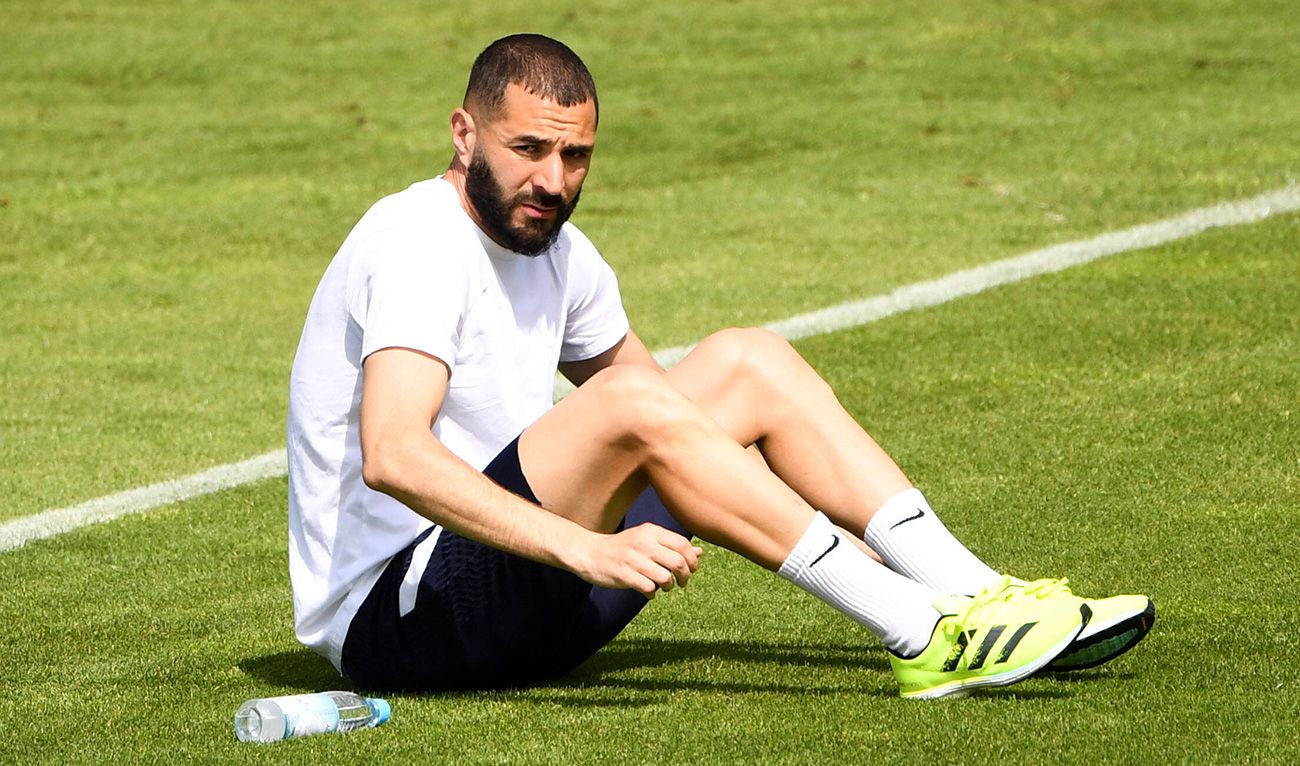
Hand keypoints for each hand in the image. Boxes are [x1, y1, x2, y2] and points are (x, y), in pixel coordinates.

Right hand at [574, 523, 703, 597]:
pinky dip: (652, 594)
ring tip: (663, 587)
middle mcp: (643, 542)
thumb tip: (700, 552)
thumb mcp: (647, 541)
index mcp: (651, 531)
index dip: (692, 560)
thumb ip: (673, 546)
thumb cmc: (623, 548)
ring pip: (664, 577)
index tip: (691, 570)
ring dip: (668, 586)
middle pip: (678, 562)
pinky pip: (648, 588)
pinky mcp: (623, 574)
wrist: (589, 552)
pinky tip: (648, 593)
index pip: (682, 544)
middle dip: (684, 576)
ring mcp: (632, 559)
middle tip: (681, 582)